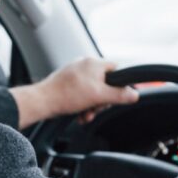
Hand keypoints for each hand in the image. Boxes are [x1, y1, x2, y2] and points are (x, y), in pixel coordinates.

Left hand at [11, 58, 138, 128]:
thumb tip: (134, 95)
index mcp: (94, 63)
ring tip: (86, 114)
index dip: (121, 84)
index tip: (120, 95)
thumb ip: (119, 95)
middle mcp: (85, 65)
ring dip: (92, 106)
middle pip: (105, 83)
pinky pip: (82, 94)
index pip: (117, 69)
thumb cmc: (67, 95)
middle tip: (97, 108)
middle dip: (102, 101)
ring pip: (93, 91)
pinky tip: (79, 114)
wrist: (43, 101)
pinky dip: (83, 105)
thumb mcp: (99, 96)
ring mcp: (75, 73)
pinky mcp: (68, 83)